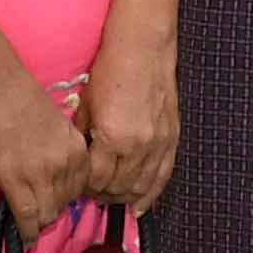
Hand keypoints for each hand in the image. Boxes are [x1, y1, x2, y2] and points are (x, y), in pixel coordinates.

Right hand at [0, 78, 95, 248]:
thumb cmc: (24, 99)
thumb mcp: (59, 125)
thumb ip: (65, 151)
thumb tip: (60, 173)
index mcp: (79, 151)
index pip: (80, 189)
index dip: (66, 197)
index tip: (56, 200)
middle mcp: (66, 165)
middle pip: (65, 204)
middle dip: (54, 210)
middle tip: (40, 211)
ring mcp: (42, 175)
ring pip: (48, 214)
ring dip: (40, 221)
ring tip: (31, 223)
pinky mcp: (17, 182)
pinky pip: (27, 216)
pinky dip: (27, 231)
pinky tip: (26, 238)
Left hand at [79, 27, 179, 219]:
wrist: (144, 47)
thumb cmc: (112, 69)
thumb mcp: (87, 104)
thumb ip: (84, 136)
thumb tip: (80, 161)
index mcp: (112, 137)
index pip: (97, 180)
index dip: (86, 188)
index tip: (80, 187)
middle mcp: (137, 145)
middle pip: (119, 188)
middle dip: (104, 195)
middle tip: (94, 195)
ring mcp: (158, 143)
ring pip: (142, 187)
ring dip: (126, 198)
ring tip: (114, 199)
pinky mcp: (171, 138)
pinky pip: (163, 176)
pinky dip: (152, 194)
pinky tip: (142, 206)